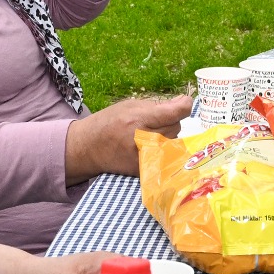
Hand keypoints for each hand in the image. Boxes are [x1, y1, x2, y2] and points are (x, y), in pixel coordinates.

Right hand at [65, 94, 192, 184]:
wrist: (88, 148)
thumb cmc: (110, 121)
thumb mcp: (130, 105)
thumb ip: (158, 105)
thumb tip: (185, 104)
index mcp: (139, 119)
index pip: (175, 113)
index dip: (184, 106)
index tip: (185, 103)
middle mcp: (143, 139)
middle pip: (176, 126)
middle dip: (171, 120)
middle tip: (156, 120)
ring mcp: (144, 157)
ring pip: (174, 142)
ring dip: (168, 135)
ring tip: (152, 133)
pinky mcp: (144, 170)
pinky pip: (166, 156)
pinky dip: (163, 149)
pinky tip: (150, 145)